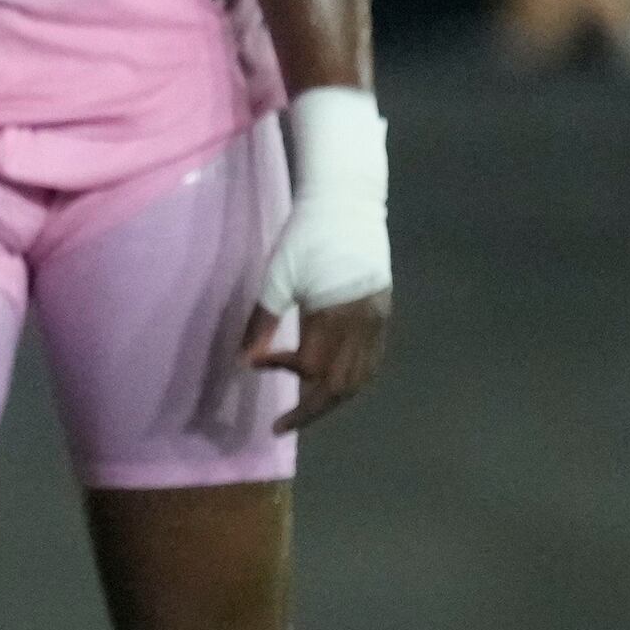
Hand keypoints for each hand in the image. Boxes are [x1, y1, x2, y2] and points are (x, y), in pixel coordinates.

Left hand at [240, 83, 391, 430]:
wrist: (347, 205)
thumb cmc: (306, 237)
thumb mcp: (277, 276)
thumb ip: (263, 321)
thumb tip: (245, 358)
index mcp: (336, 316)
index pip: (314, 369)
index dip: (284, 375)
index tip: (255, 366)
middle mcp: (365, 326)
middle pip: (343, 386)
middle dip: (313, 409)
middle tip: (284, 424)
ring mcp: (379, 322)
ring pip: (362, 379)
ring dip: (332, 398)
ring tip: (304, 406)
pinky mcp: (384, 315)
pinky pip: (372, 362)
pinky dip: (351, 380)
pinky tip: (330, 382)